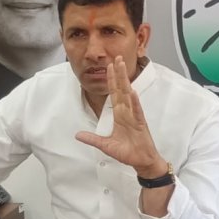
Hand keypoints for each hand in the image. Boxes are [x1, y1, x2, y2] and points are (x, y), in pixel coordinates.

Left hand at [75, 56, 166, 177]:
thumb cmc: (127, 152)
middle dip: (118, 73)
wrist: (141, 161)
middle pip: (121, 89)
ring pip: (129, 95)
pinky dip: (135, 102)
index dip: (111, 80)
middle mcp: (127, 112)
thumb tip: (77, 135)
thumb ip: (92, 139)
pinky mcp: (141, 124)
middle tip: (117, 57)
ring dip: (125, 81)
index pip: (114, 93)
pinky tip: (132, 92)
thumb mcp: (105, 145)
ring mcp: (134, 116)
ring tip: (123, 67)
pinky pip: (137, 111)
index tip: (109, 66)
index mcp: (120, 115)